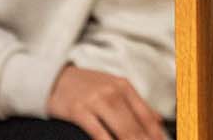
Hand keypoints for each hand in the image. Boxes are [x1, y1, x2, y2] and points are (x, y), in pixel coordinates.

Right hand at [46, 65, 165, 139]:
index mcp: (124, 87)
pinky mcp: (78, 110)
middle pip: (135, 125)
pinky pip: (97, 132)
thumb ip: (135, 104)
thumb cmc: (87, 87)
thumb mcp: (113, 88)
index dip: (156, 134)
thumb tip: (158, 120)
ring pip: (121, 129)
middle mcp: (113, 92)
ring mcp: (95, 100)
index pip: (146, 115)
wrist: (54, 78)